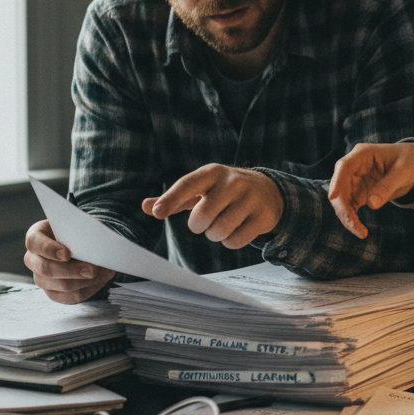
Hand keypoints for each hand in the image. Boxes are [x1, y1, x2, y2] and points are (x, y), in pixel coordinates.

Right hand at [23, 219, 113, 303]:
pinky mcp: (53, 292)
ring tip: (103, 273)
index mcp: (35, 237)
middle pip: (46, 269)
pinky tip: (99, 280)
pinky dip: (88, 289)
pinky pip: (70, 296)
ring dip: (84, 281)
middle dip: (71, 270)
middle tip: (92, 270)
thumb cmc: (77, 232)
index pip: (34, 243)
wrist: (80, 245)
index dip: (49, 249)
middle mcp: (33, 260)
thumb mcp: (78, 225)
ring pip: (60, 286)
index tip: (67, 253)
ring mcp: (41, 278)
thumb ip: (82, 230)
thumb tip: (94, 241)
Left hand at [142, 165, 283, 249]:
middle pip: (202, 216)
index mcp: (213, 172)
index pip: (188, 184)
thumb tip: (145, 206)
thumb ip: (174, 199)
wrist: (268, 190)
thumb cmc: (223, 191)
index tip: (156, 213)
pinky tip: (238, 229)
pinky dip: (231, 242)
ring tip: (222, 223)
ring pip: (219, 231)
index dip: (171, 199)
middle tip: (206, 220)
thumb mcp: (201, 189)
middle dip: (199, 226)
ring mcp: (250, 198)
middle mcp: (232, 181)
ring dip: (215, 235)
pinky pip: (235, 241)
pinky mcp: (263, 216)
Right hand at [327, 141, 413, 237]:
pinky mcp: (357, 193)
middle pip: (339, 187)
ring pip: (341, 200)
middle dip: (343, 207)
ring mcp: (353, 181)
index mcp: (362, 154)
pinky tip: (361, 231)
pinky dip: (352, 219)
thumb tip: (371, 205)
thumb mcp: (403, 172)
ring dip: (347, 217)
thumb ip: (387, 186)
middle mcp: (353, 168)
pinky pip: (349, 208)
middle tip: (354, 226)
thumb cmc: (408, 162)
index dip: (337, 181)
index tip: (334, 197)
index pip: (344, 166)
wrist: (412, 166)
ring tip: (361, 233)